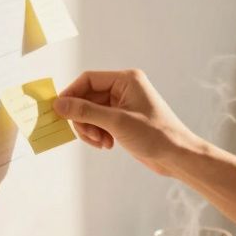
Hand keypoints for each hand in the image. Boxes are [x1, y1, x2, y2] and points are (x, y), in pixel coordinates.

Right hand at [52, 69, 202, 176]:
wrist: (176, 156)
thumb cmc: (155, 135)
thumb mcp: (116, 122)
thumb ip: (86, 112)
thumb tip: (59, 104)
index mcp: (126, 80)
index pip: (88, 79)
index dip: (72, 94)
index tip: (60, 112)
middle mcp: (124, 89)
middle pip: (88, 98)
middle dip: (84, 118)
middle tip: (90, 136)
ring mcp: (123, 105)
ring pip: (92, 112)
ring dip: (90, 129)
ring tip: (101, 142)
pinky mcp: (123, 120)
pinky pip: (100, 122)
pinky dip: (98, 134)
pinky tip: (107, 145)